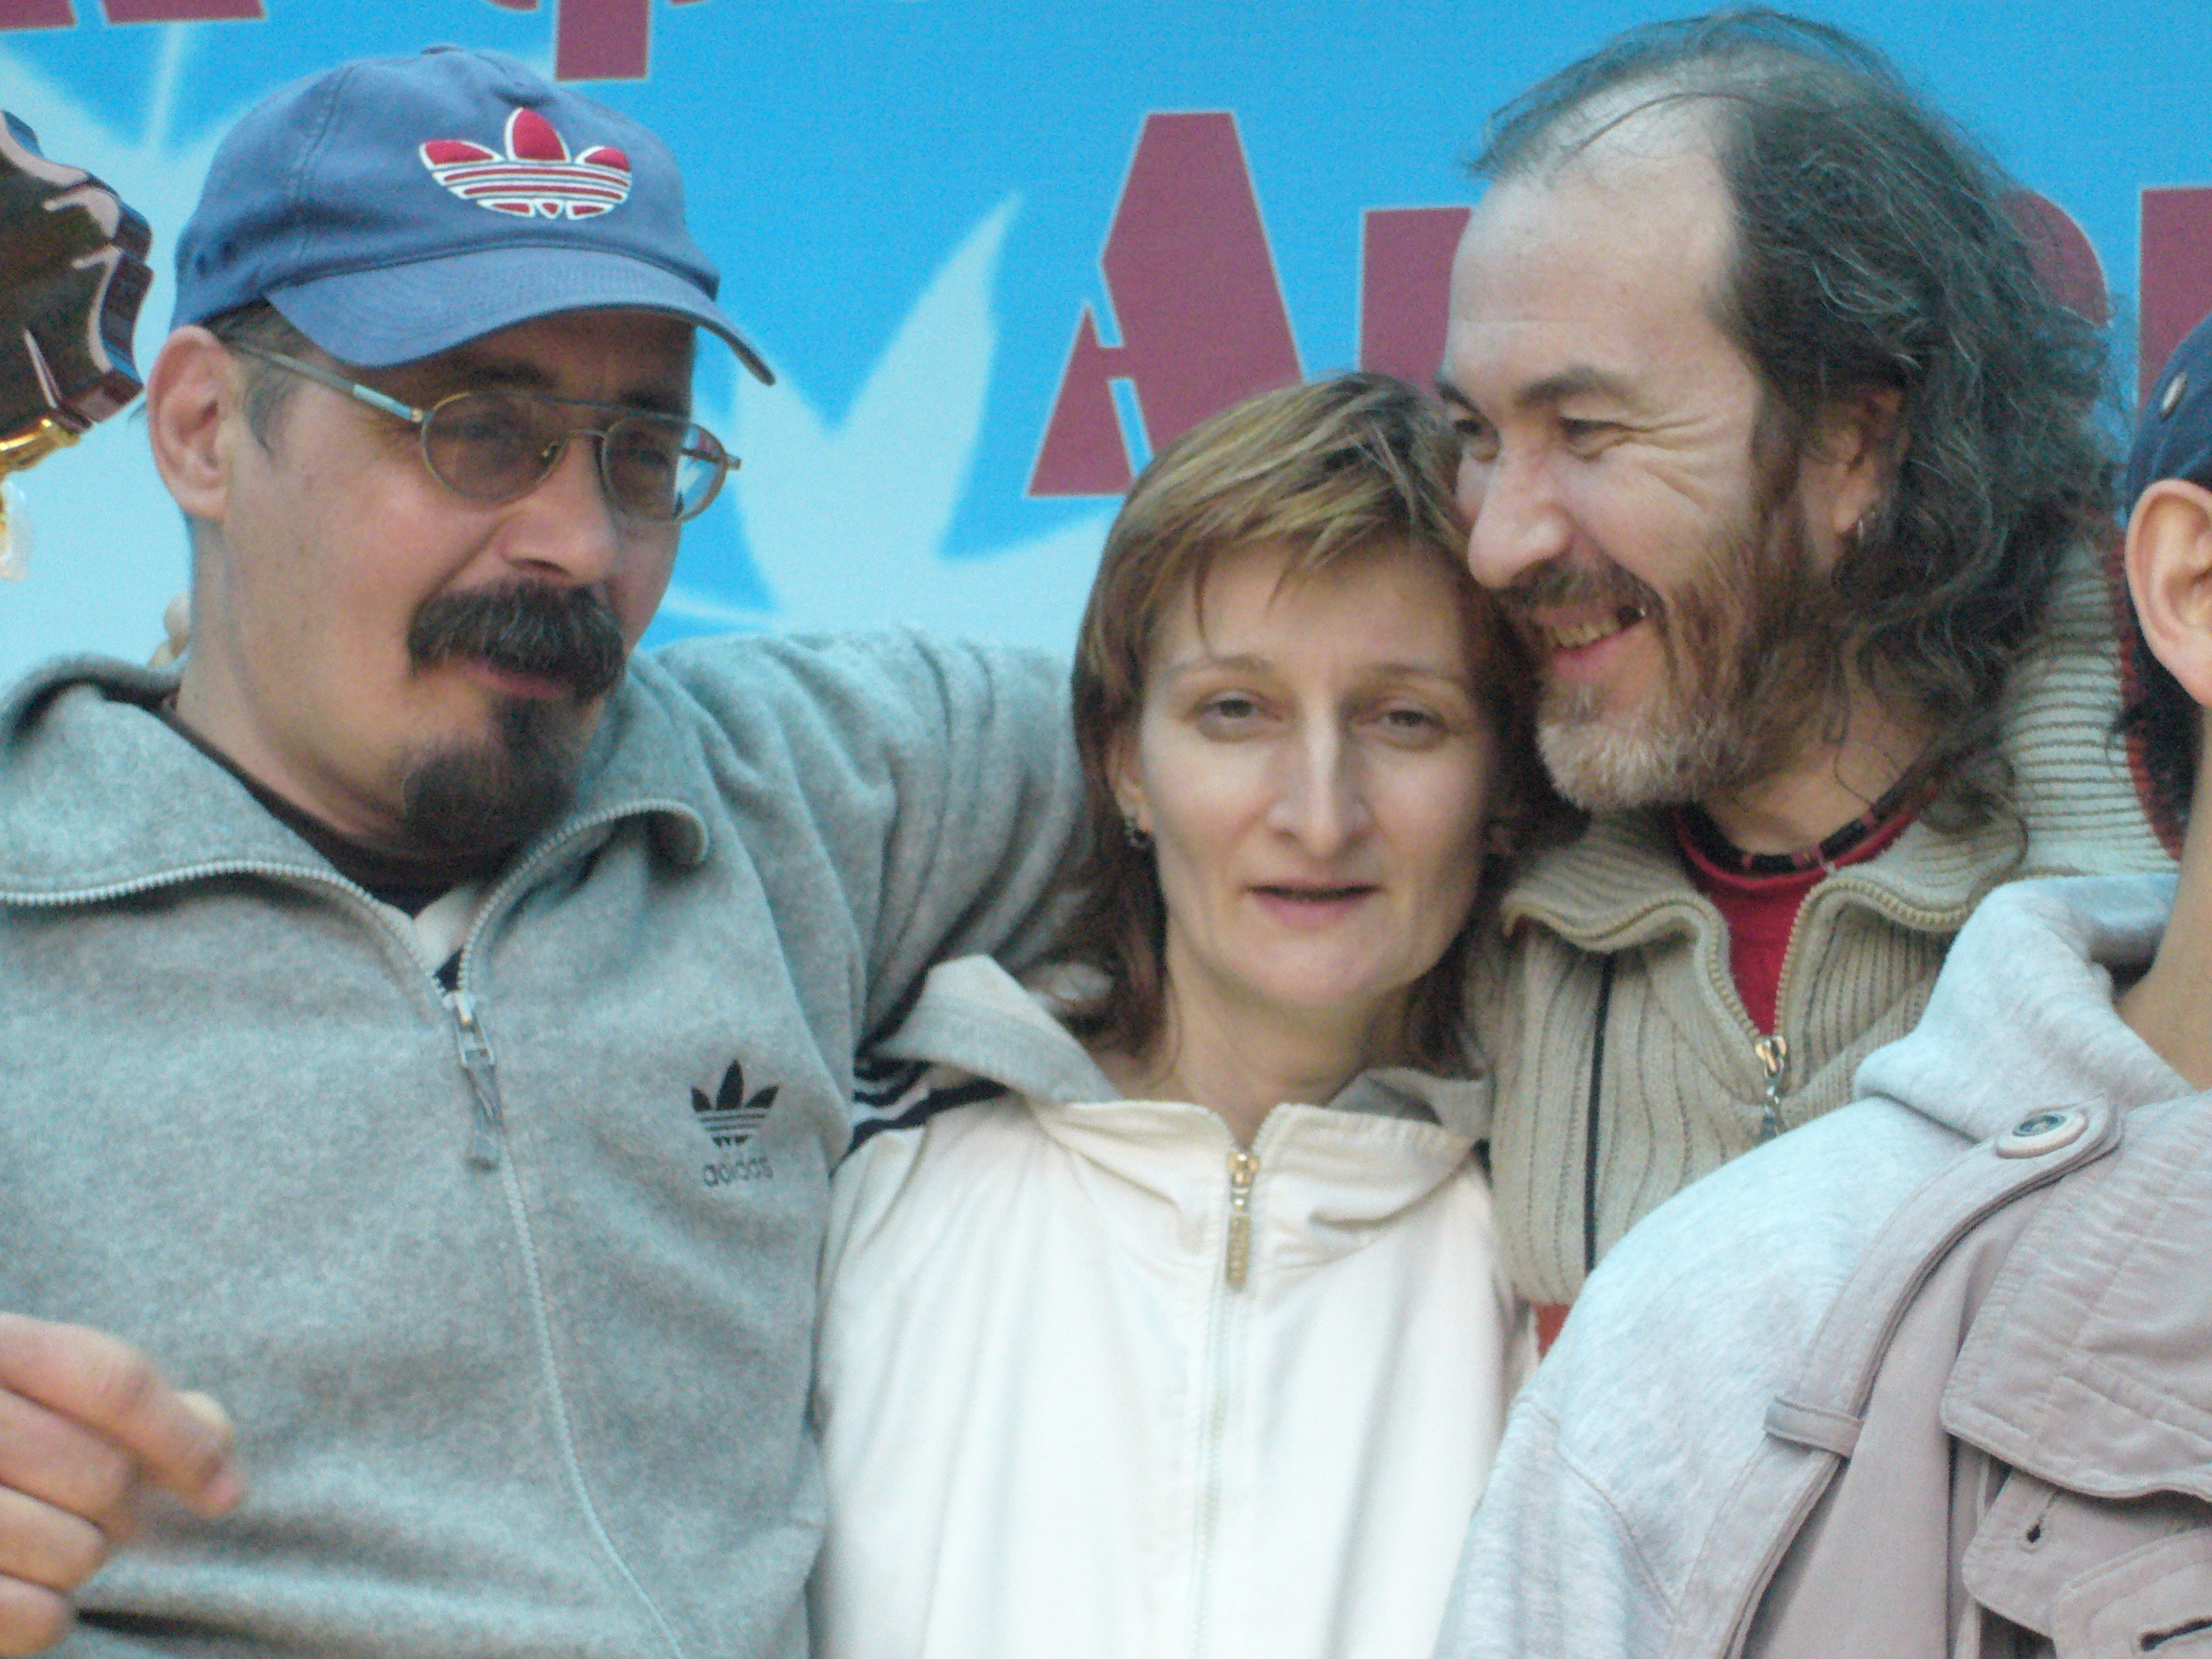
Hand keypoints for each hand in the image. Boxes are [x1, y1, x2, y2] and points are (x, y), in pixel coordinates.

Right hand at [0, 1316, 241, 1654]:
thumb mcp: (38, 1392)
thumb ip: (129, 1406)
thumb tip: (217, 1457)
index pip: (111, 1381)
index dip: (183, 1438)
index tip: (224, 1492)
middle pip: (102, 1476)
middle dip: (120, 1507)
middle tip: (85, 1511)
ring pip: (76, 1551)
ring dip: (80, 1557)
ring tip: (42, 1541)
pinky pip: (34, 1616)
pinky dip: (48, 1615)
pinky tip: (26, 1590)